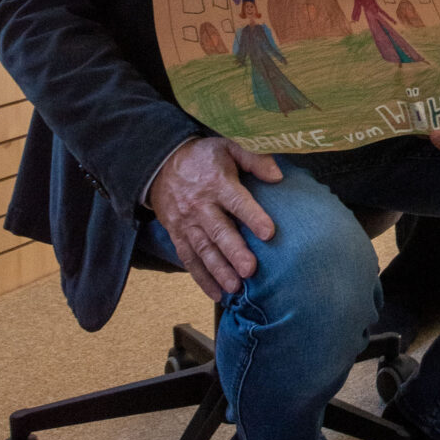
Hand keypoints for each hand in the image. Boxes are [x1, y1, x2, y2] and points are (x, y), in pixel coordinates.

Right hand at [148, 135, 283, 300]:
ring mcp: (186, 222)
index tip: (269, 233)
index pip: (236, 202)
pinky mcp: (177, 234)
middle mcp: (200, 206)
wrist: (161, 163)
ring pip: (202, 250)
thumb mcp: (228, 146)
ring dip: (218, 270)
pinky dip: (201, 278)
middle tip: (250, 270)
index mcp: (216, 183)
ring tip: (235, 287)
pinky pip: (188, 258)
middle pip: (218, 232)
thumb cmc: (203, 157)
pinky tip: (216, 293)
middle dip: (234, 253)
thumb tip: (278, 175)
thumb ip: (254, 159)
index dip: (252, 216)